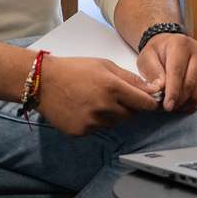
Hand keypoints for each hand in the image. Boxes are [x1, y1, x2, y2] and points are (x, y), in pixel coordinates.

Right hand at [37, 56, 161, 135]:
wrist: (44, 82)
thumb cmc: (76, 69)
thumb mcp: (105, 65)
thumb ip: (129, 78)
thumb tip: (151, 89)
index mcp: (113, 88)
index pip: (143, 103)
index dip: (150, 103)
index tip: (152, 102)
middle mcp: (104, 108)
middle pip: (130, 115)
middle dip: (129, 107)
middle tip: (116, 96)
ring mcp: (92, 123)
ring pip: (114, 123)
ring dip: (113, 115)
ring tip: (97, 100)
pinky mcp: (81, 132)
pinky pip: (98, 129)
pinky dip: (97, 121)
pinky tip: (85, 108)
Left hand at [136, 33, 196, 112]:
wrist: (170, 46)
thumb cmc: (158, 52)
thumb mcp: (147, 57)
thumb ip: (152, 72)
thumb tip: (159, 87)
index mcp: (180, 44)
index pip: (177, 71)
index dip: (172, 91)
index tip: (167, 106)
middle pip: (190, 84)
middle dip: (177, 100)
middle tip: (165, 106)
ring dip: (183, 104)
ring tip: (171, 103)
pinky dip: (190, 104)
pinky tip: (180, 101)